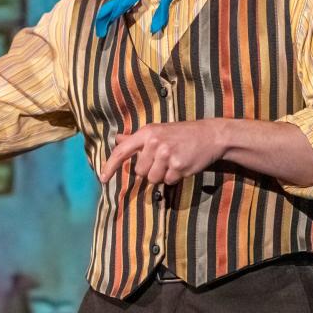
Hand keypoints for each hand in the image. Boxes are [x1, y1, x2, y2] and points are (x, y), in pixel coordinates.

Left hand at [99, 120, 224, 184]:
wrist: (210, 135)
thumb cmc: (181, 134)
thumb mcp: (157, 131)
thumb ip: (136, 138)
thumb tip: (117, 139)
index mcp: (147, 132)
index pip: (122, 151)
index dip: (110, 165)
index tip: (102, 178)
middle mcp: (154, 143)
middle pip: (140, 171)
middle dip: (150, 170)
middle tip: (163, 159)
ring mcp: (167, 155)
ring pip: (153, 179)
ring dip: (162, 175)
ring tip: (174, 162)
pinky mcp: (178, 166)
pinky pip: (168, 181)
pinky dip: (174, 178)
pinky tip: (182, 165)